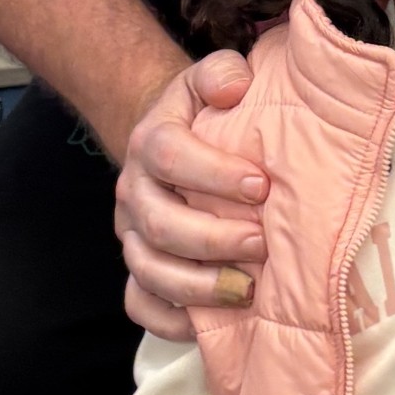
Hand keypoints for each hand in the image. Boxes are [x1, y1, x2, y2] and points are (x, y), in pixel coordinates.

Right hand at [115, 51, 266, 337]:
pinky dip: (171, 320)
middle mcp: (134, 192)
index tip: (260, 185)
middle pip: (160, 223)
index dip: (212, 173)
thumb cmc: (206, 119)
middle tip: (261, 243)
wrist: (171, 146)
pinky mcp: (139, 271)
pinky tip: (209, 322)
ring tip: (248, 290)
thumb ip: (223, 72)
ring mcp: (133, 236)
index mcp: (151, 142)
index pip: (168, 155)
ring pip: (148, 270)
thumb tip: (235, 87)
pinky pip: (140, 305)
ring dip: (198, 285)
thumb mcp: (211, 81)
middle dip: (213, 238)